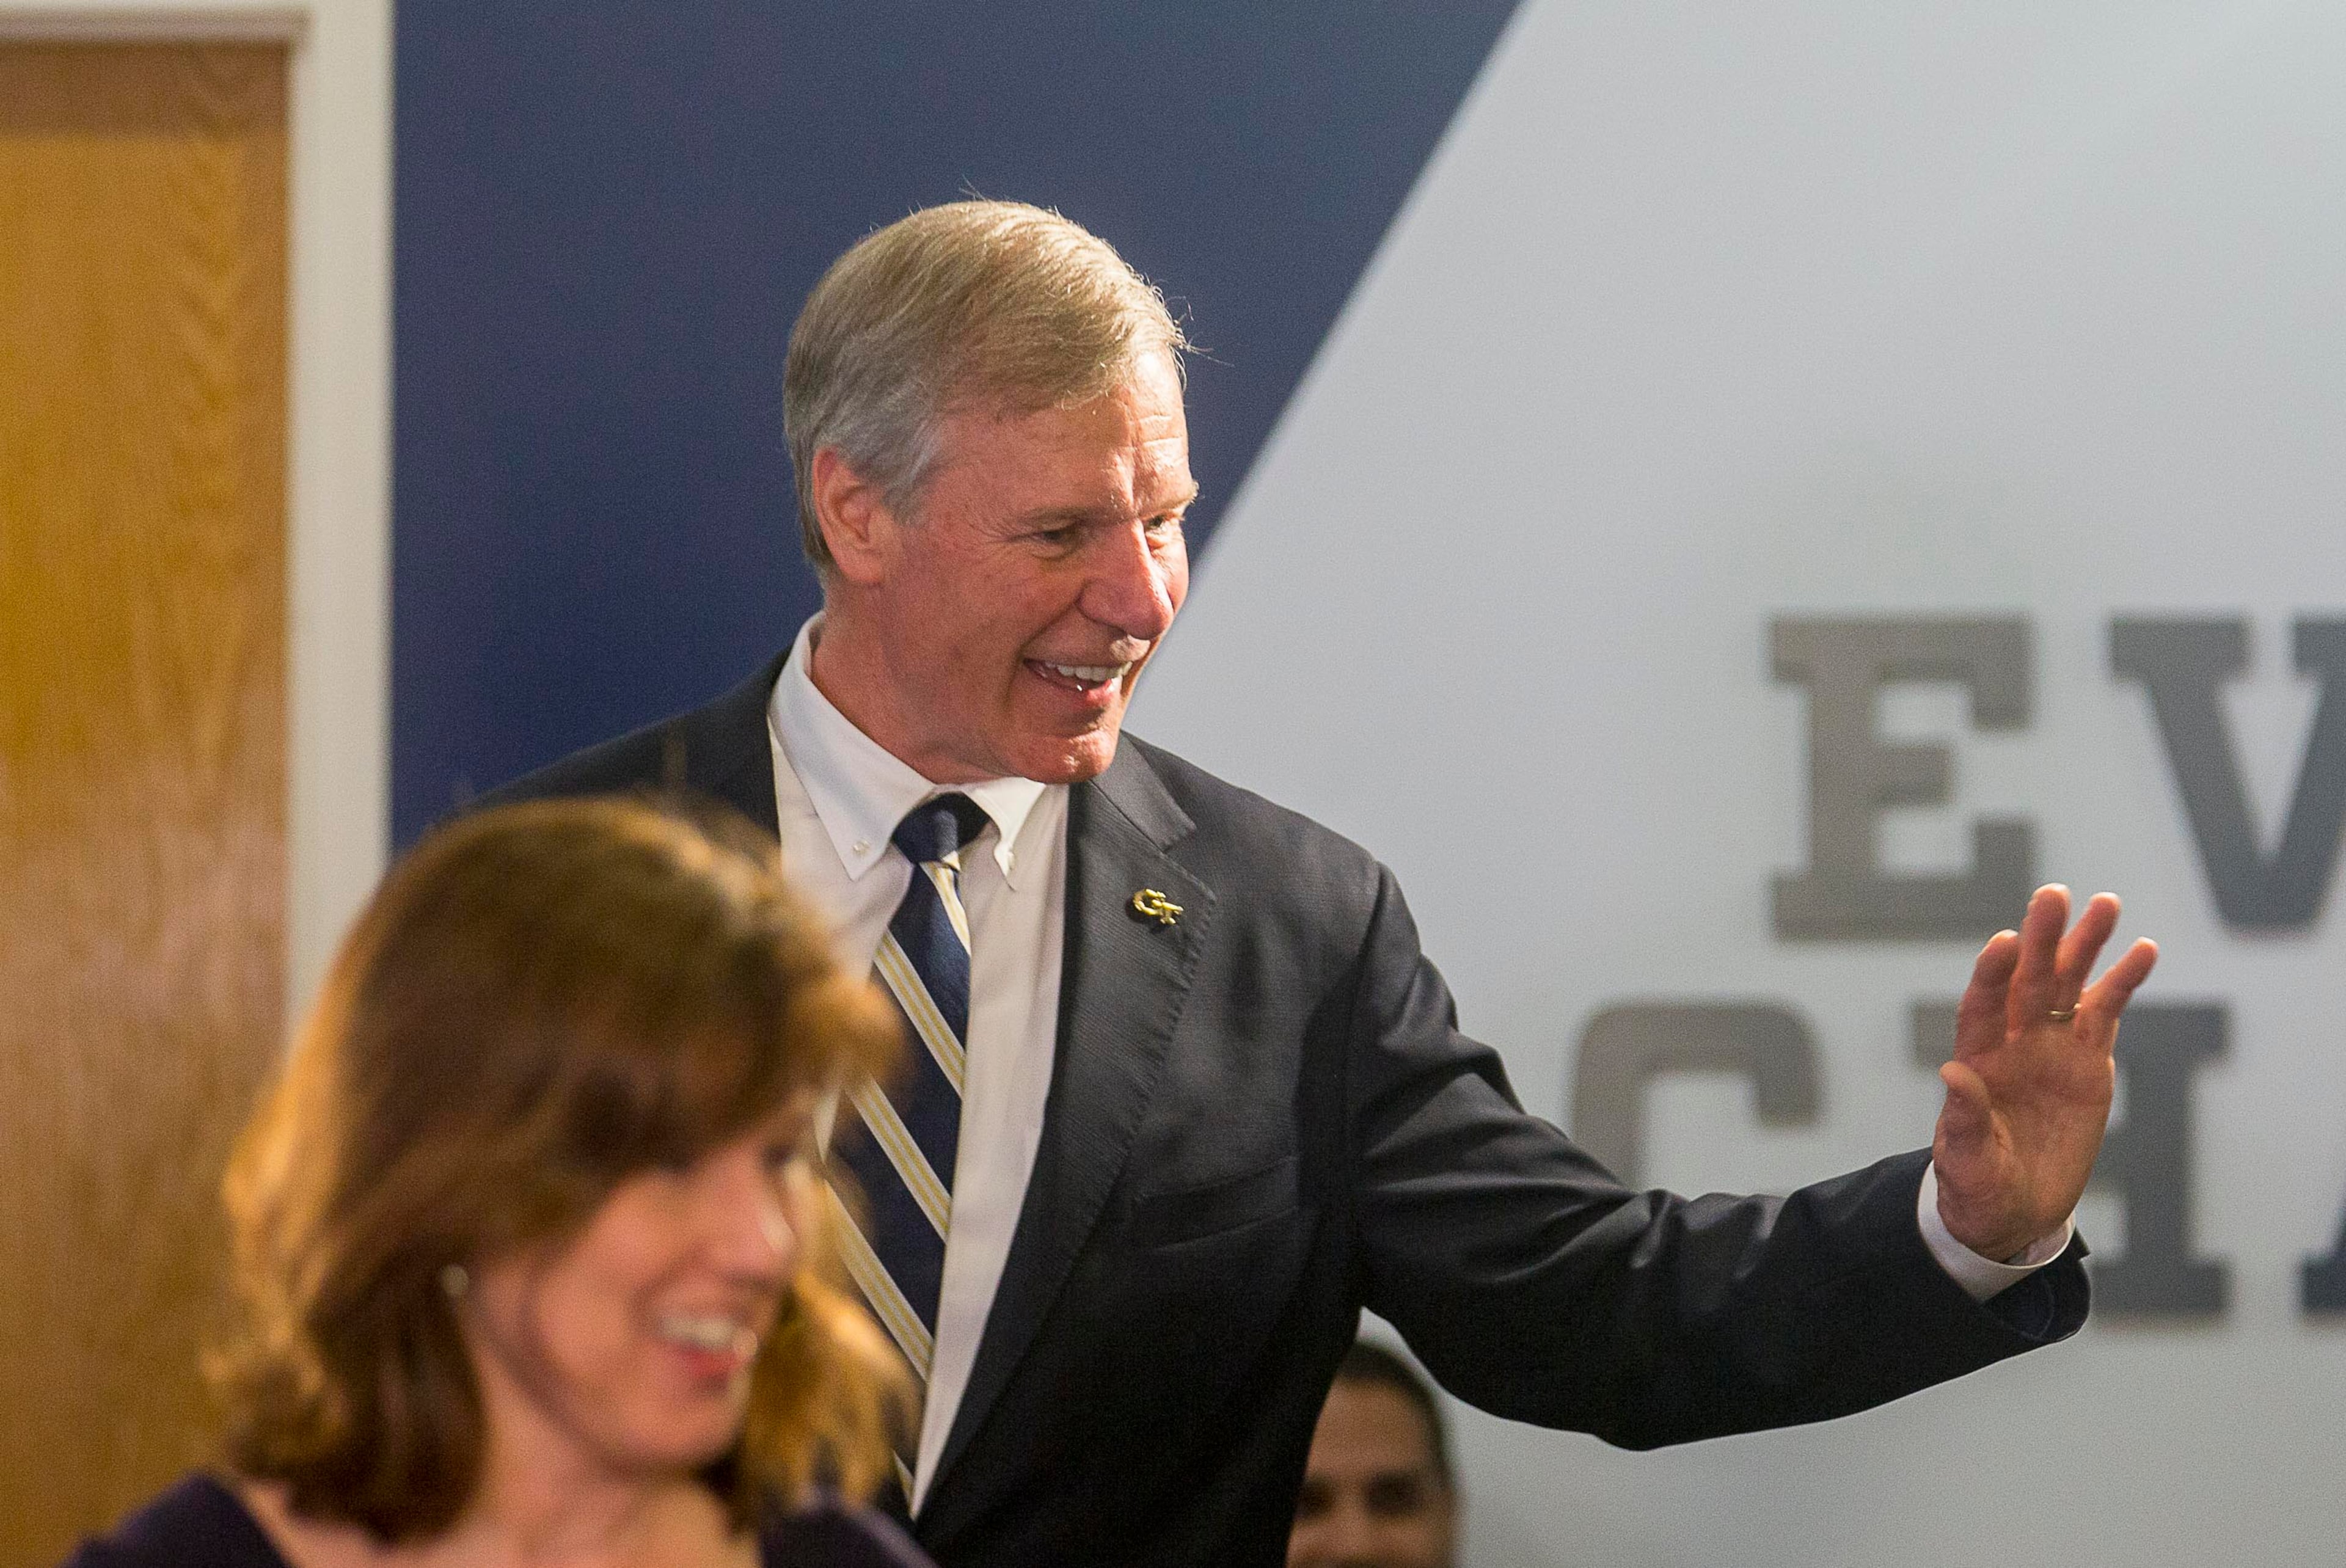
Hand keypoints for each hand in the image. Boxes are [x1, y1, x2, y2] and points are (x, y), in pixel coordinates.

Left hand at [1933, 884, 2158, 1261]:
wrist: (2012, 1209)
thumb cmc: (1977, 1186)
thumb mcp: (1966, 1162)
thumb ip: (1963, 1121)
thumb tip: (1950, 1074)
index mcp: (1977, 1060)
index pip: (1982, 1006)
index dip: (1992, 974)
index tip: (2005, 941)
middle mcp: (2013, 1042)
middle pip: (2027, 980)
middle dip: (2041, 938)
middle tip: (2054, 895)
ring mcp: (2052, 1047)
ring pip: (2068, 984)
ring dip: (2085, 945)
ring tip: (2106, 903)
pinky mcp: (2089, 1061)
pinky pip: (2106, 1012)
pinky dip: (2123, 982)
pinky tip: (2141, 949)